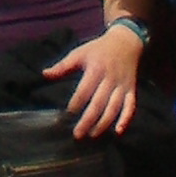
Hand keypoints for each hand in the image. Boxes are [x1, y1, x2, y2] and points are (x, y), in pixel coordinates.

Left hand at [50, 22, 142, 138]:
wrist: (125, 42)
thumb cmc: (98, 49)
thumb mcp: (79, 53)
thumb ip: (63, 66)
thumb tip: (45, 74)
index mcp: (96, 68)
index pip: (84, 90)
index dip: (75, 104)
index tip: (65, 116)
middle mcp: (110, 78)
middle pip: (99, 102)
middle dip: (88, 120)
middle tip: (77, 134)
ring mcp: (122, 85)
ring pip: (114, 107)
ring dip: (103, 123)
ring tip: (92, 134)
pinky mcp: (131, 90)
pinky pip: (131, 106)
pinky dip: (126, 119)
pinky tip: (118, 131)